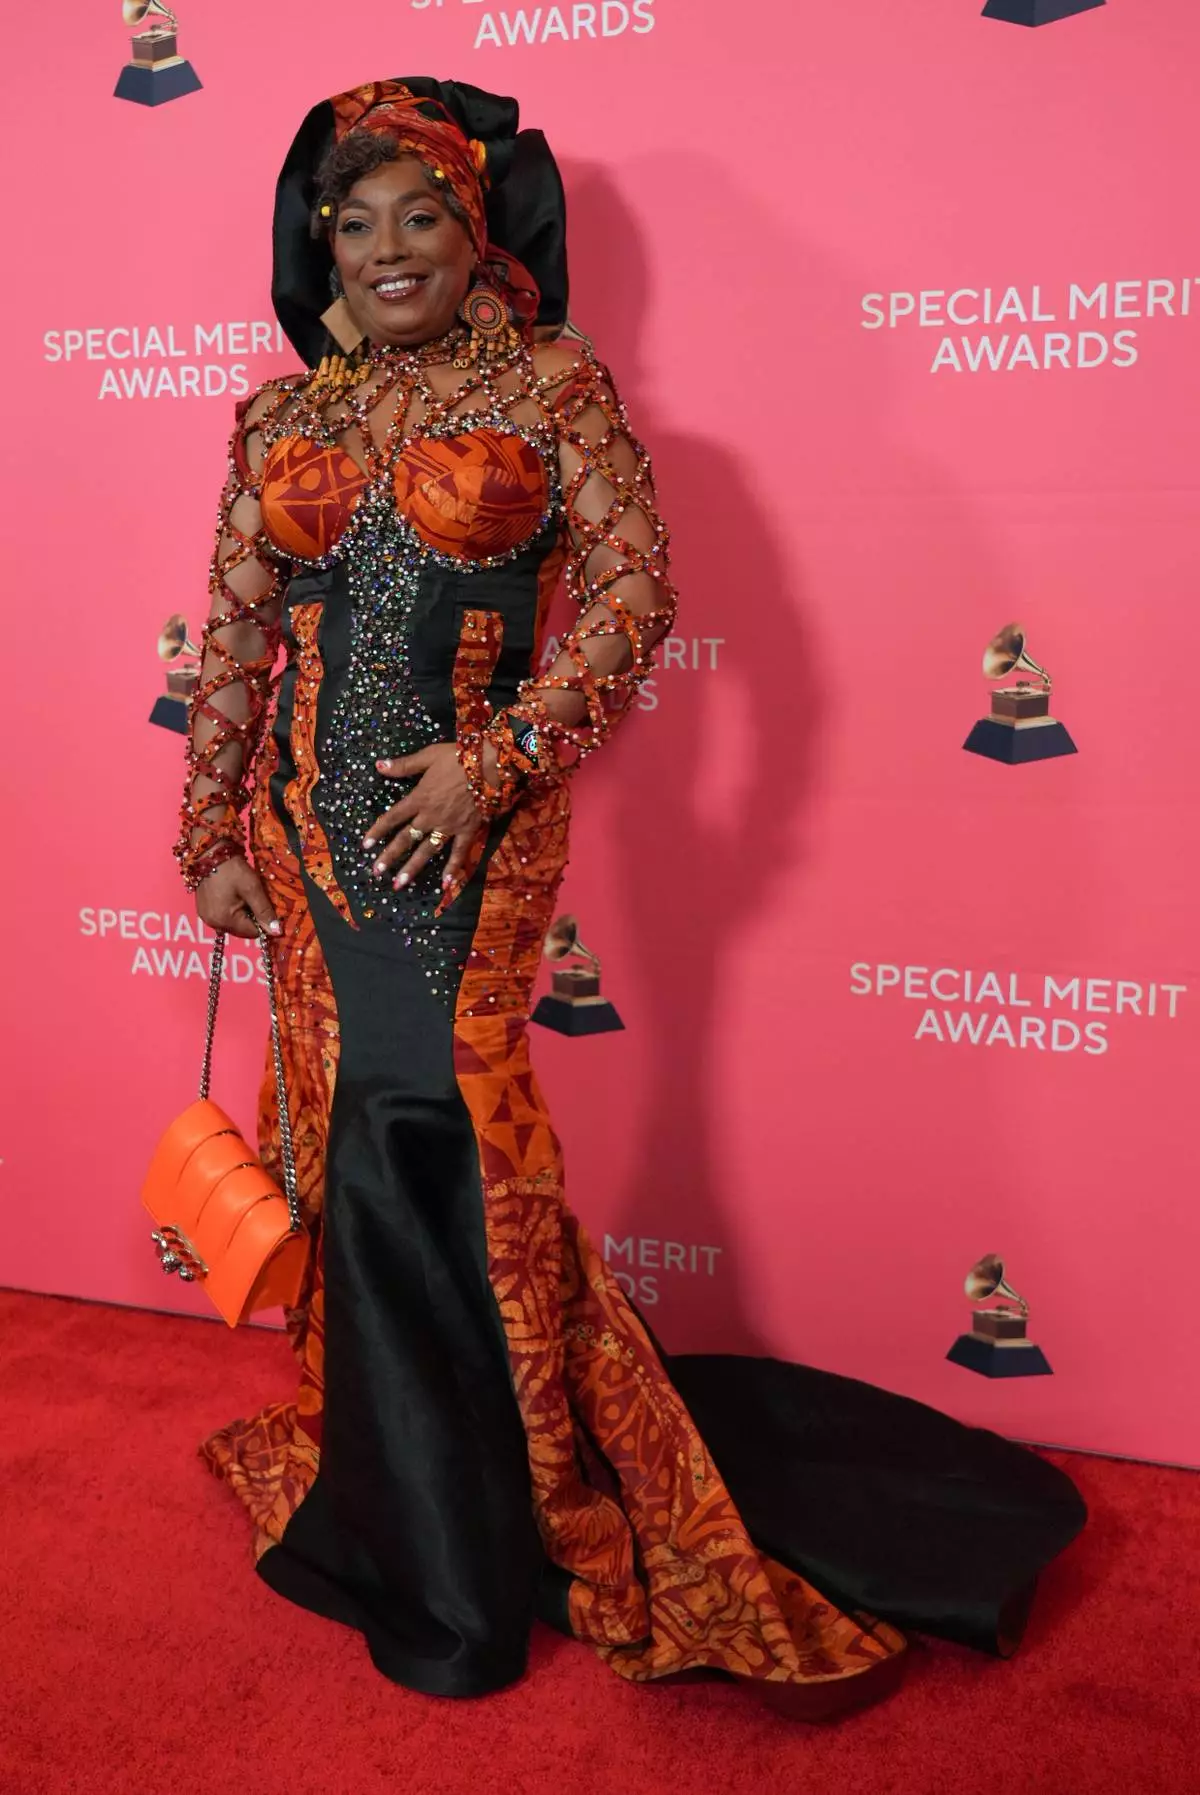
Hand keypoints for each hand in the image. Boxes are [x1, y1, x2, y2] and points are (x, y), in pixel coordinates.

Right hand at [195, 856, 280, 939]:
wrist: (209, 852)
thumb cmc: (232, 869)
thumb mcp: (252, 888)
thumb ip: (264, 911)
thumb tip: (276, 932)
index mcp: (224, 920)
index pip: (252, 933)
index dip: (264, 923)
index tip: (270, 908)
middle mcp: (213, 923)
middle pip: (242, 930)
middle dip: (253, 918)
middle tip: (257, 898)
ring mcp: (206, 917)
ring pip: (234, 923)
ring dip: (243, 914)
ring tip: (246, 895)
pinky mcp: (203, 909)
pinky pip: (224, 916)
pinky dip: (233, 910)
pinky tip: (236, 895)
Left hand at [365, 743, 483, 891]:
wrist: (490, 765)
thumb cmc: (459, 758)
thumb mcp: (428, 756)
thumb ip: (404, 765)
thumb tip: (378, 766)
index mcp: (419, 798)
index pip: (393, 817)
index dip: (378, 831)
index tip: (365, 845)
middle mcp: (430, 816)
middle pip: (406, 839)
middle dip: (390, 856)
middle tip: (376, 871)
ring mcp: (449, 826)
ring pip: (427, 850)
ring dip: (412, 868)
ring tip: (399, 884)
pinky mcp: (467, 831)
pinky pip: (459, 852)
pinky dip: (453, 868)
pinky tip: (446, 885)